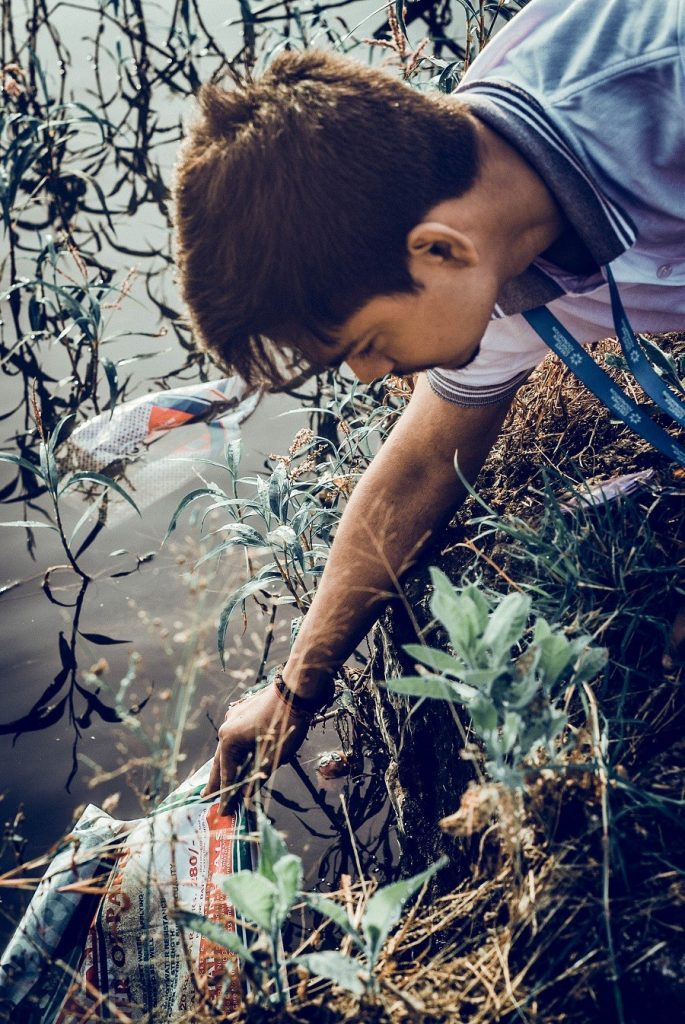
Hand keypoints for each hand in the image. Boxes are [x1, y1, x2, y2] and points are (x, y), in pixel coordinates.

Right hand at [202, 681, 311, 814]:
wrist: (296, 691)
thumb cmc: (285, 725)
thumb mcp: (272, 757)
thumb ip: (256, 778)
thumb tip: (245, 796)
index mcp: (229, 740)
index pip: (226, 774)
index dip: (226, 796)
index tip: (223, 812)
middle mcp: (226, 727)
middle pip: (220, 760)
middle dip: (215, 780)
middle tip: (206, 797)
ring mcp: (233, 717)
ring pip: (228, 747)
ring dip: (227, 764)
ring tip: (221, 781)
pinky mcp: (243, 711)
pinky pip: (236, 736)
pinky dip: (236, 750)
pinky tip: (239, 756)